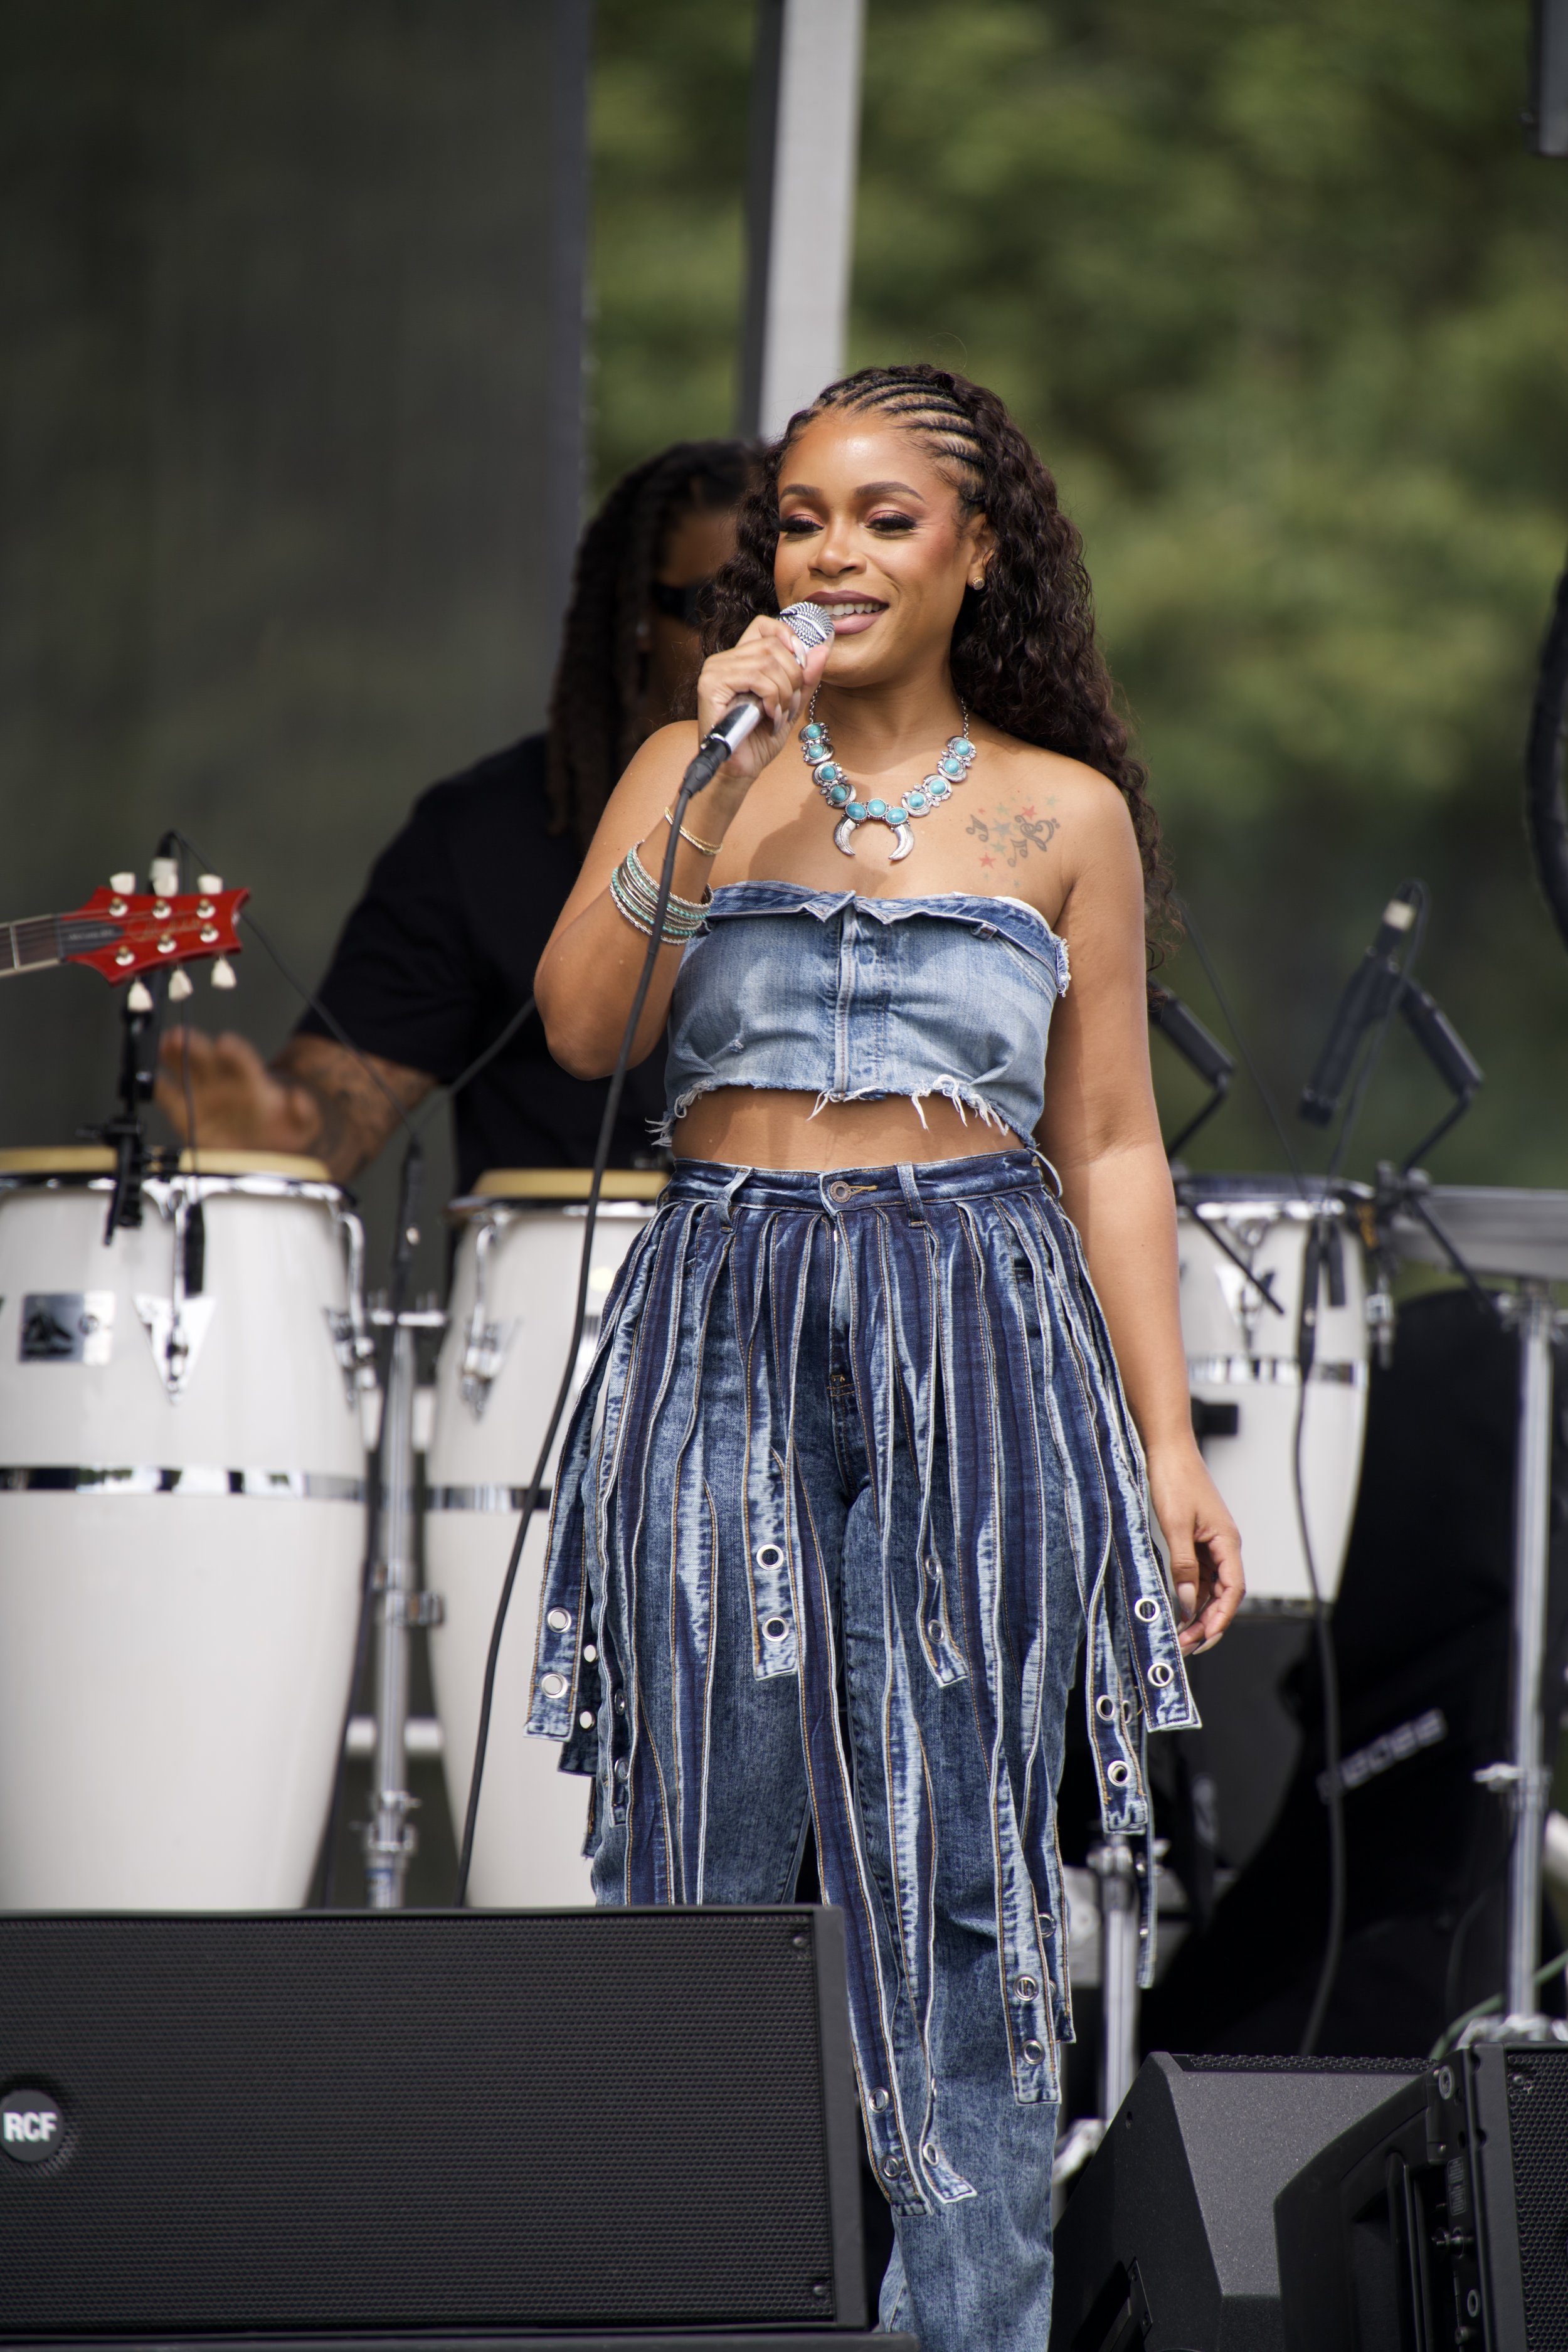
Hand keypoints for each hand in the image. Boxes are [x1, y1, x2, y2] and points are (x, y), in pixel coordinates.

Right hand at [155, 1028, 319, 1151]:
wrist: (262, 1154)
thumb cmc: (280, 1133)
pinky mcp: (185, 1114)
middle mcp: (224, 1082)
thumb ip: (304, 1114)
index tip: (225, 1044)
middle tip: (182, 1036)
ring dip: (174, 1055)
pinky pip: (169, 1097)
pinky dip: (159, 1088)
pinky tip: (152, 1080)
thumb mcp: (303, 1127)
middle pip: (208, 1058)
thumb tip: (299, 1099)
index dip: (234, 1053)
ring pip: (185, 1069)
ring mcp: (203, 1095)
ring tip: (165, 1045)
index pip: (243, 1061)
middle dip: (196, 1046)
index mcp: (252, 1081)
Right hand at [694, 612, 832, 792]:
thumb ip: (806, 678)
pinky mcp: (711, 686)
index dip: (788, 638)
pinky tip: (770, 718)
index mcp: (740, 660)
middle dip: (793, 678)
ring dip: (784, 693)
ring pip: (768, 662)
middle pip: (773, 646)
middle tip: (790, 706)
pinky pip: (756, 679)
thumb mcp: (791, 705)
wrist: (740, 769)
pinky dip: (772, 700)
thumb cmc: (759, 739)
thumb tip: (823, 649)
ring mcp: (714, 671)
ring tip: (779, 716)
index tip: (802, 664)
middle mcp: (723, 660)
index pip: (765, 626)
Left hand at [1145, 1444, 1243, 1653]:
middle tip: (1187, 1645)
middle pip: (1223, 1594)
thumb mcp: (1175, 1525)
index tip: (1204, 1639)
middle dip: (1208, 1622)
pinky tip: (1178, 1609)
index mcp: (1227, 1541)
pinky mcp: (1196, 1540)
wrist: (1167, 1448)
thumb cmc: (1174, 1478)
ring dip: (1198, 1611)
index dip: (1221, 1618)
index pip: (1233, 1590)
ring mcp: (1210, 1543)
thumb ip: (1183, 1565)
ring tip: (1181, 1634)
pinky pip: (1198, 1575)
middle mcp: (1223, 1545)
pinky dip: (1190, 1594)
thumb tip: (1187, 1602)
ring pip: (1211, 1587)